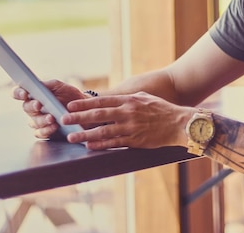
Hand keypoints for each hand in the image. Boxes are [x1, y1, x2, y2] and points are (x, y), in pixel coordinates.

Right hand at [13, 79, 85, 138]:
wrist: (84, 109)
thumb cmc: (69, 95)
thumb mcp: (60, 86)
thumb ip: (48, 84)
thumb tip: (37, 83)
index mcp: (34, 95)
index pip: (19, 93)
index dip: (18, 93)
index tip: (24, 93)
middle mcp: (33, 108)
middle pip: (26, 107)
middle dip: (32, 106)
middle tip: (39, 105)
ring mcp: (38, 120)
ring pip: (33, 122)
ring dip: (41, 120)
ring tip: (51, 118)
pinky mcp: (45, 131)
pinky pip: (41, 133)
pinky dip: (47, 130)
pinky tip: (55, 126)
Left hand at [61, 92, 192, 150]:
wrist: (179, 123)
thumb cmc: (161, 109)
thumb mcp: (143, 97)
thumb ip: (127, 98)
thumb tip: (111, 98)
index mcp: (129, 101)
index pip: (102, 101)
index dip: (84, 103)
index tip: (70, 105)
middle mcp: (128, 113)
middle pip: (98, 115)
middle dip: (78, 117)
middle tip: (64, 119)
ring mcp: (131, 127)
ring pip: (103, 131)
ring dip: (85, 134)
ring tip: (72, 137)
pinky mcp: (135, 140)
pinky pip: (114, 143)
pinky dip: (100, 145)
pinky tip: (89, 146)